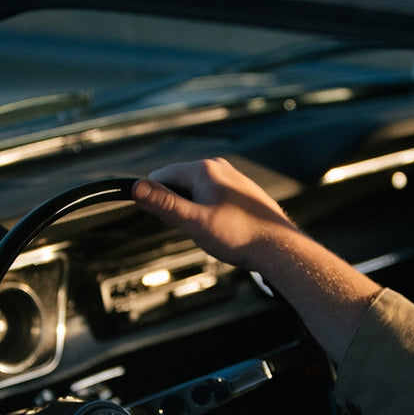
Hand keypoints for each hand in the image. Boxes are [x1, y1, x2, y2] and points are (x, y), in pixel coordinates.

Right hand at [133, 158, 299, 271]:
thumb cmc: (238, 236)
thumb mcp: (193, 222)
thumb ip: (164, 204)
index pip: (161, 176)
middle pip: (179, 185)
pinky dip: (214, 215)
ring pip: (197, 194)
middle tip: (200, 230)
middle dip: (181, 209)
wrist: (278, 247)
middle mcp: (219, 167)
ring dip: (197, 214)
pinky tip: (228, 231)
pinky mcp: (242, 191)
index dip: (159, 201)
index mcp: (204, 169)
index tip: (175, 221)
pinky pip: (214, 199)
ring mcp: (232, 178)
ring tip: (217, 232)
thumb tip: (135, 187)